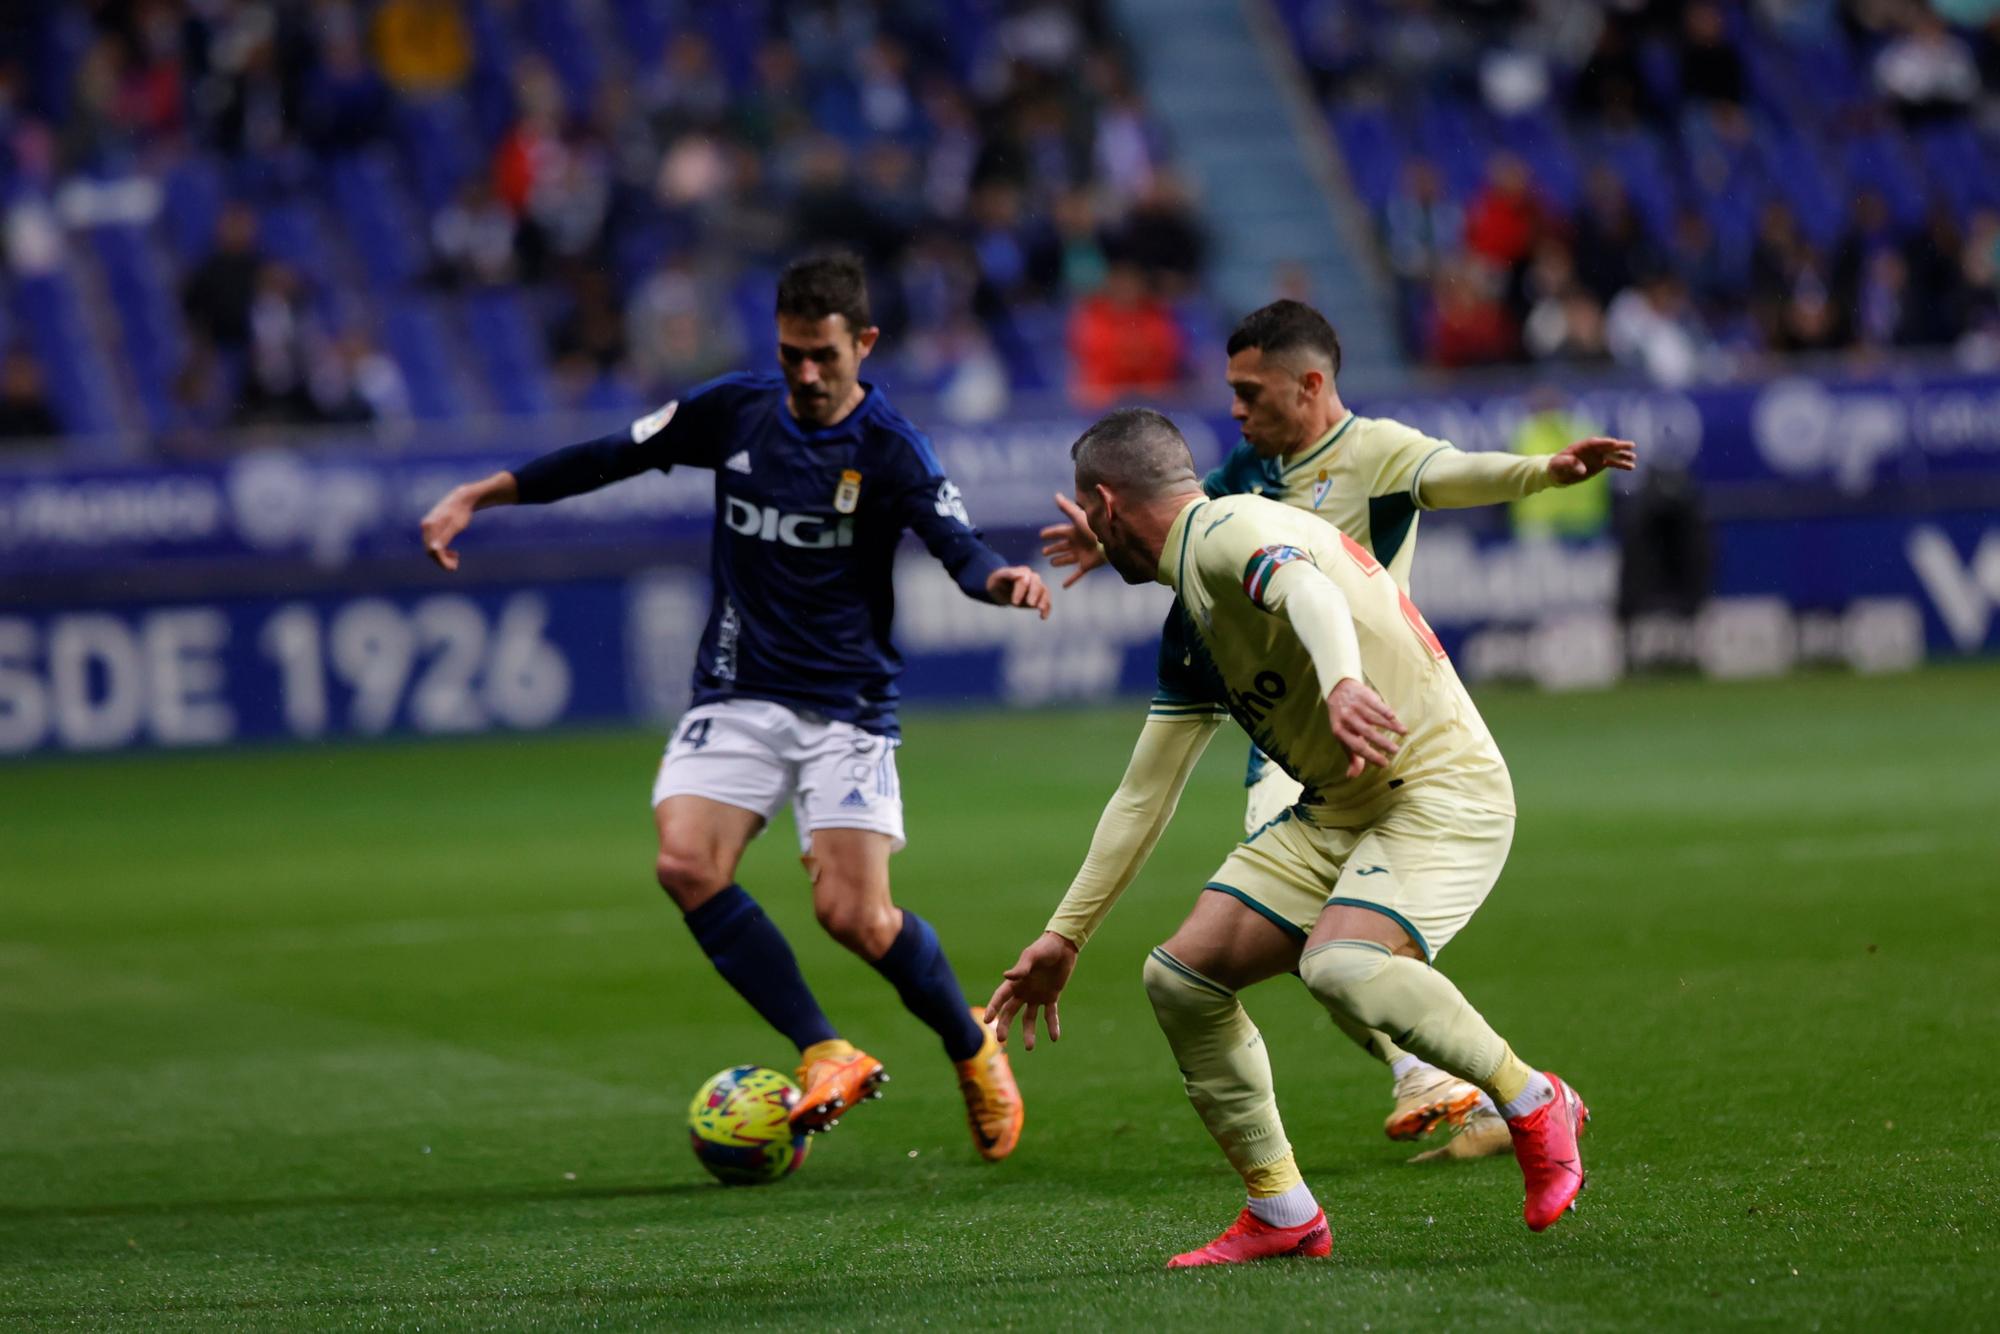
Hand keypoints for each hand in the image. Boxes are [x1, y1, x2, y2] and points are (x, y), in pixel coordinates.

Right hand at [420, 487, 477, 570]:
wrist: (462, 499)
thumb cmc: (461, 512)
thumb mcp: (455, 526)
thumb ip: (444, 537)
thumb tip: (433, 550)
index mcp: (430, 526)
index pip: (432, 550)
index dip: (442, 561)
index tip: (453, 568)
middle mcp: (426, 526)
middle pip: (430, 550)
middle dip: (442, 560)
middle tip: (455, 566)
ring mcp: (428, 526)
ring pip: (432, 548)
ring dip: (442, 556)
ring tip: (456, 557)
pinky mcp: (432, 527)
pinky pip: (434, 543)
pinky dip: (442, 550)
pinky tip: (453, 552)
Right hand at [985, 931, 1078, 1050]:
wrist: (1064, 946)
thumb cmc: (1045, 948)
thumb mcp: (1032, 956)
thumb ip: (1021, 967)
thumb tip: (1006, 976)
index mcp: (1016, 981)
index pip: (1000, 998)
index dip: (993, 1008)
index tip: (986, 1020)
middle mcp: (1023, 991)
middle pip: (1010, 1012)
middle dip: (1005, 1025)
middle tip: (1001, 1040)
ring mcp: (1036, 995)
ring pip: (1029, 1018)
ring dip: (1028, 1032)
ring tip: (1029, 1047)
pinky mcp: (1051, 997)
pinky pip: (1050, 1014)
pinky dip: (1052, 1025)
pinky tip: (1054, 1038)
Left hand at [987, 565, 1051, 618]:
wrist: (1000, 589)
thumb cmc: (998, 582)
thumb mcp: (999, 577)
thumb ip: (1008, 574)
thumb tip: (1020, 575)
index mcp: (1023, 572)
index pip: (1025, 580)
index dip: (1021, 590)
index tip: (1014, 602)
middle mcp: (1033, 578)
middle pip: (1038, 585)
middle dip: (1034, 594)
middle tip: (1030, 604)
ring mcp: (1037, 588)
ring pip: (1044, 592)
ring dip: (1044, 601)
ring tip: (1041, 609)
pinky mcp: (1040, 598)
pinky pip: (1047, 602)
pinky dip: (1047, 609)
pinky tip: (1043, 617)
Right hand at [1038, 493, 1105, 588]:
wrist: (1110, 542)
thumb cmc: (1094, 529)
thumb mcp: (1079, 517)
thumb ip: (1067, 508)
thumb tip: (1056, 495)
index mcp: (1074, 532)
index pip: (1059, 532)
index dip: (1050, 533)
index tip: (1041, 535)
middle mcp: (1077, 543)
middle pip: (1062, 546)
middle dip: (1053, 548)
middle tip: (1044, 552)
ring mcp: (1082, 555)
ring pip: (1067, 559)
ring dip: (1060, 561)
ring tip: (1052, 564)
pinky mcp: (1086, 565)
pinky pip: (1077, 574)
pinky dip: (1071, 580)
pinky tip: (1063, 586)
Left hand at [1327, 678, 1406, 777]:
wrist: (1338, 691)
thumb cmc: (1343, 721)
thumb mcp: (1343, 738)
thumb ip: (1351, 756)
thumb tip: (1352, 776)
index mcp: (1340, 731)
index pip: (1357, 747)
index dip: (1371, 756)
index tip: (1385, 763)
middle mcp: (1347, 719)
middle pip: (1367, 732)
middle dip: (1382, 742)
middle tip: (1395, 751)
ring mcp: (1356, 706)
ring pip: (1374, 718)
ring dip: (1390, 726)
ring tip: (1403, 733)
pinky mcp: (1363, 695)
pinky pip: (1376, 704)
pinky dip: (1385, 710)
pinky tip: (1394, 717)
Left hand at [1547, 436, 1636, 485]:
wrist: (1558, 473)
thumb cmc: (1556, 466)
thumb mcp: (1559, 464)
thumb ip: (1569, 464)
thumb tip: (1581, 469)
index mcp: (1582, 446)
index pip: (1595, 443)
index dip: (1604, 442)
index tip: (1614, 443)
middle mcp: (1592, 449)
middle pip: (1607, 446)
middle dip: (1619, 446)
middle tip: (1631, 445)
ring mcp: (1597, 456)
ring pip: (1613, 454)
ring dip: (1623, 455)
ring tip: (1633, 457)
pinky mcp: (1600, 464)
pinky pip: (1613, 463)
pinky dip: (1622, 465)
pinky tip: (1631, 467)